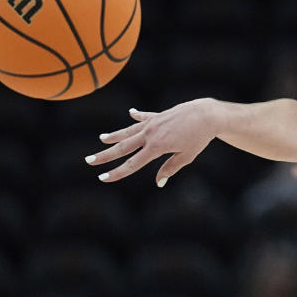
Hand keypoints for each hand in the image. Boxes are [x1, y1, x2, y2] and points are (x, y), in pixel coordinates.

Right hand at [85, 98, 216, 185]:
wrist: (207, 114)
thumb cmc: (199, 138)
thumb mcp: (186, 156)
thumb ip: (170, 168)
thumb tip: (159, 183)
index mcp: (156, 147)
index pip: (132, 164)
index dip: (116, 173)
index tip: (103, 178)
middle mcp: (150, 134)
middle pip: (123, 147)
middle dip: (105, 156)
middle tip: (89, 161)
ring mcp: (152, 123)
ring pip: (128, 131)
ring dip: (114, 136)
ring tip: (101, 139)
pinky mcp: (158, 115)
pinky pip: (144, 117)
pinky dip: (137, 116)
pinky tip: (130, 113)